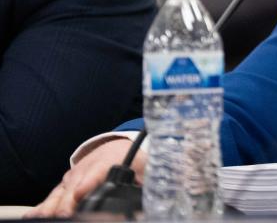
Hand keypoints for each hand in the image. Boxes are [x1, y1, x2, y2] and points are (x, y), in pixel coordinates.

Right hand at [26, 138, 144, 218]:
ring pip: (61, 191)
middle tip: (64, 215)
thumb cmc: (134, 160)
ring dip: (52, 205)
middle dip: (67, 202)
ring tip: (44, 217)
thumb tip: (155, 192)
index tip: (79, 194)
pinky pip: (54, 194)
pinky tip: (34, 215)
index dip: (86, 184)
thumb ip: (146, 181)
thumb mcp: (145, 169)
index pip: (95, 172)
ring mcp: (75, 175)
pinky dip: (44, 205)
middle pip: (74, 186)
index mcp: (109, 161)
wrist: (119, 147)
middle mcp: (88, 167)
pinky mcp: (67, 182)